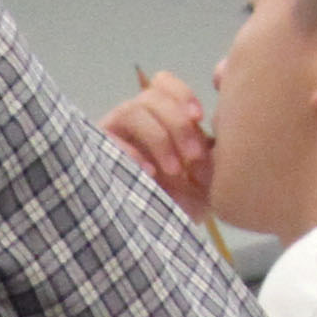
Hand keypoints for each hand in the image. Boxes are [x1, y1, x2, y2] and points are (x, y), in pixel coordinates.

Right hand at [100, 68, 217, 213]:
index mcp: (158, 116)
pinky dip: (132, 153)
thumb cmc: (183, 199)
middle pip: (151, 95)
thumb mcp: (205, 174)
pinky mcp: (96, 152)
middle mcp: (134, 119)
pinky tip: (149, 174)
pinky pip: (109, 141)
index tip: (200, 118)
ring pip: (132, 111)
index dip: (181, 94)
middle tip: (194, 157)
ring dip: (159, 138)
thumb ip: (213, 150)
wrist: (155, 233)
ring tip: (174, 170)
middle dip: (177, 124)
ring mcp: (113, 134)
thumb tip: (219, 127)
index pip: (163, 83)